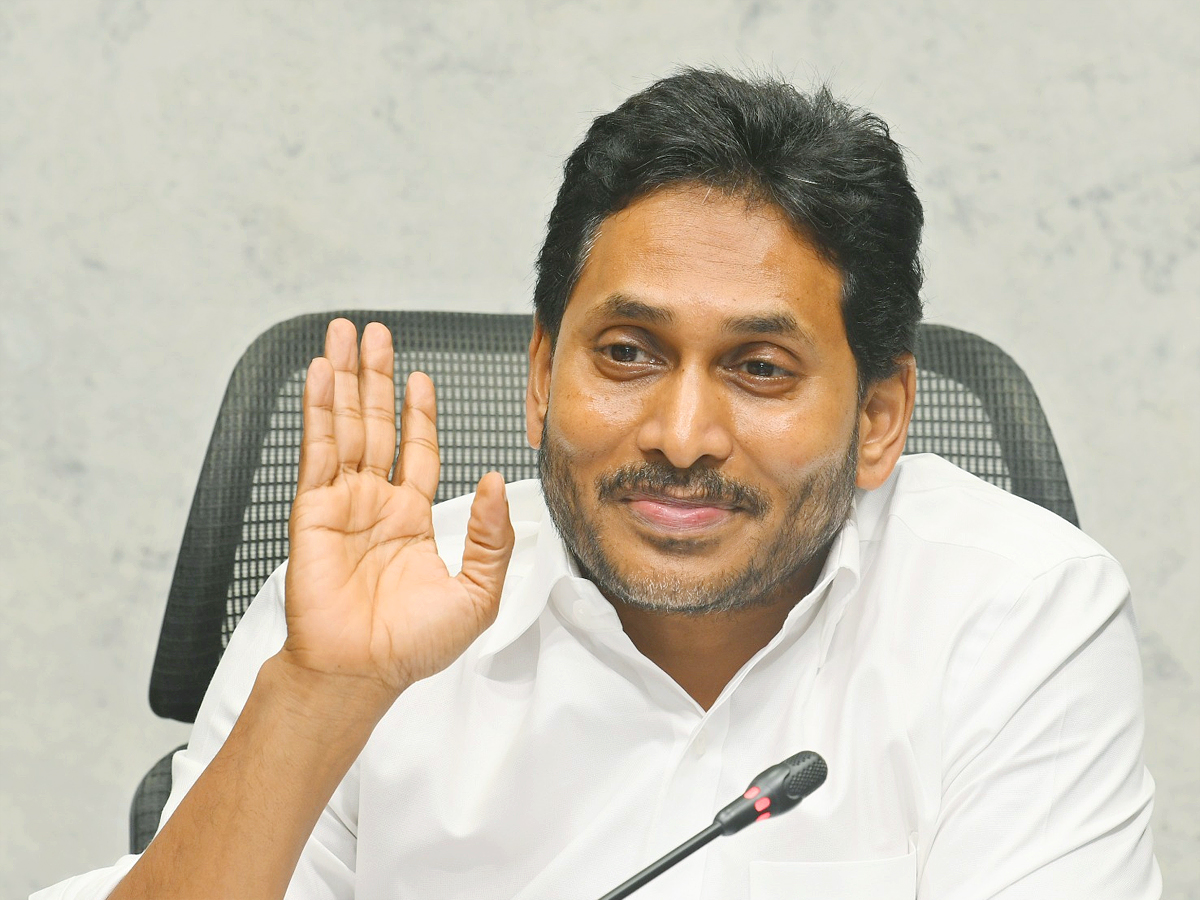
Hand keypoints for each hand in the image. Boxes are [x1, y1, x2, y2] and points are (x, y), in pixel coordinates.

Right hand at [279, 319, 514, 704]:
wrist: (360, 673)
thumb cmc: (412, 646)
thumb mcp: (477, 592)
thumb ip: (491, 536)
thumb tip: (492, 483)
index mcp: (412, 520)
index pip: (416, 451)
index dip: (418, 412)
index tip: (420, 378)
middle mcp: (375, 504)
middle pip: (377, 424)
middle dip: (375, 378)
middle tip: (373, 334)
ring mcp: (342, 504)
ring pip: (346, 426)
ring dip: (346, 380)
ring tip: (345, 336)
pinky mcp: (313, 511)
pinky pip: (317, 450)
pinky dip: (320, 410)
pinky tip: (322, 375)